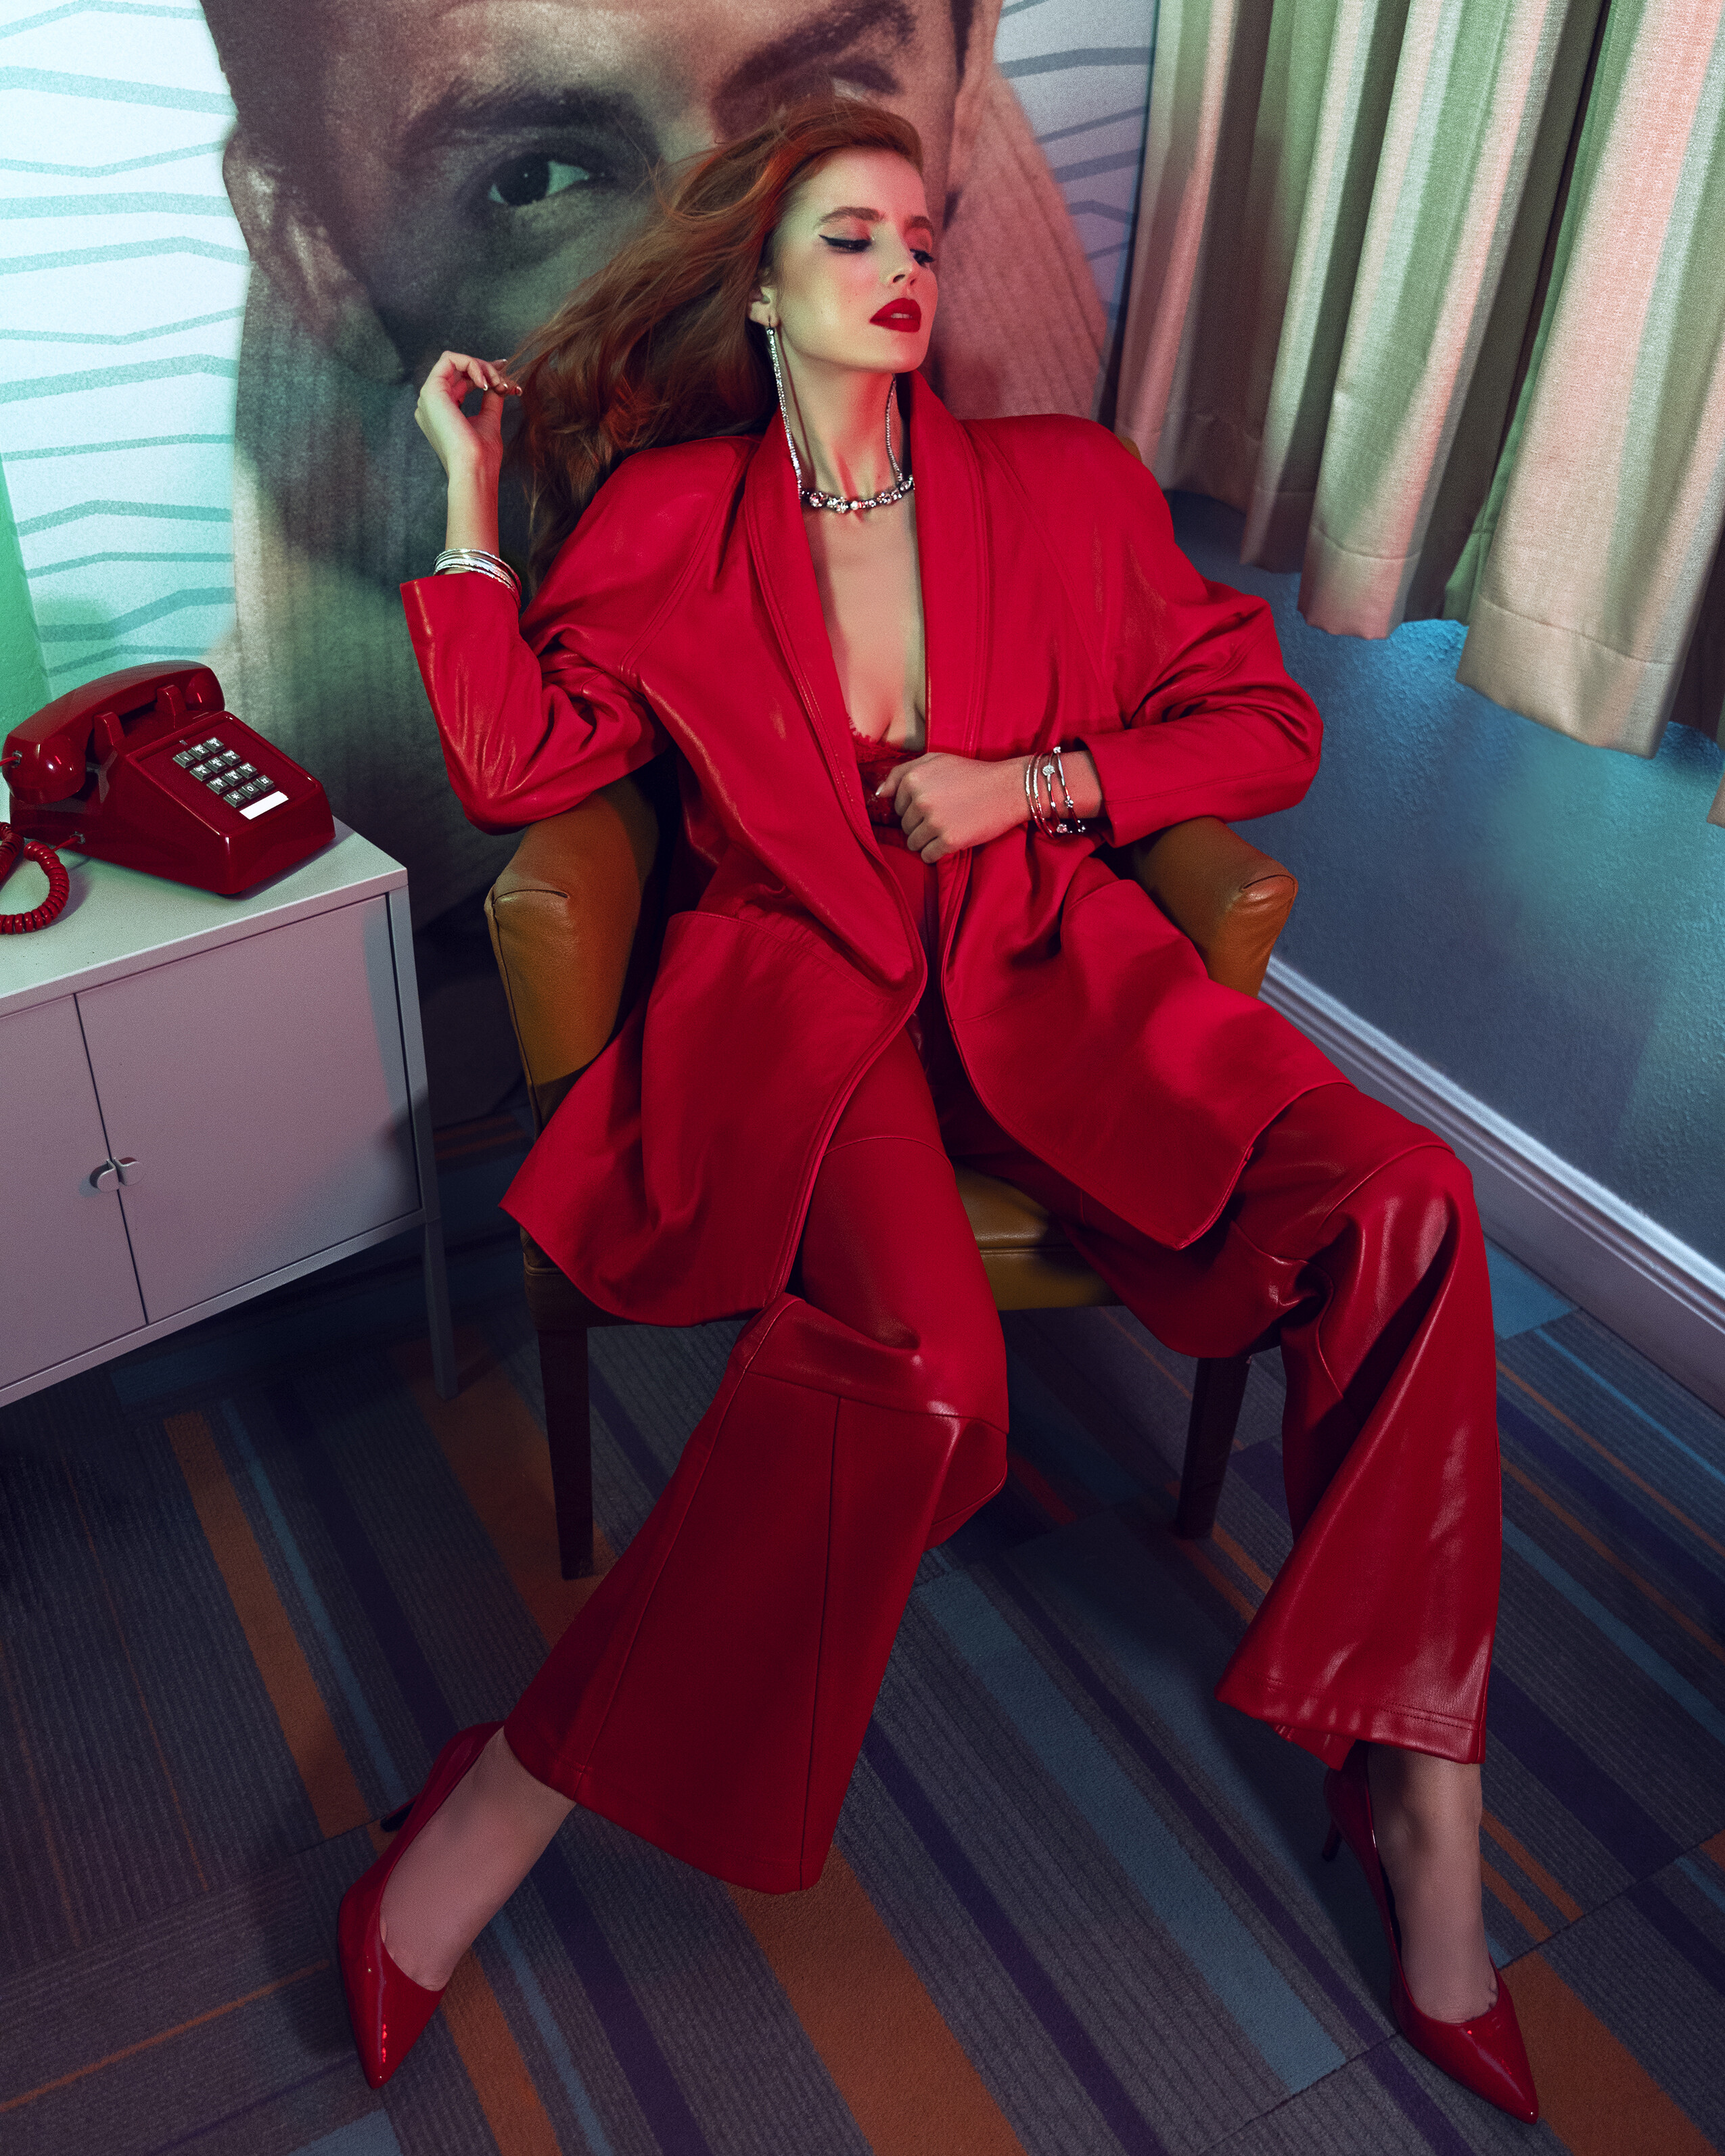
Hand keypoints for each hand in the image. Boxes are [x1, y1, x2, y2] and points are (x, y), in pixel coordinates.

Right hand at [413, 350, 519, 477]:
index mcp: (441, 412)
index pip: (459, 381)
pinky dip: (471, 364)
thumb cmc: (482, 456)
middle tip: (505, 381)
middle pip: (457, 370)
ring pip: (454, 361)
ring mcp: (428, 397)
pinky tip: (485, 382)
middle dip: (486, 368)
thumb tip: (499, 384)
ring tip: (498, 383)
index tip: (504, 370)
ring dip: (481, 367)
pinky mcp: (431, 391)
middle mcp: (431, 404)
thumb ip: (490, 400)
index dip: (482, 371)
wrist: (474, 469)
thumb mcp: (489, 420)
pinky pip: (450, 359)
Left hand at [875, 751, 1028, 861]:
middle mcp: (920, 801)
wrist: (1007, 788)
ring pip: (913, 843)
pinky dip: (936, 852)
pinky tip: (951, 840)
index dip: (914, 808)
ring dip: (926, 840)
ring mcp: (934, 822)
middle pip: (905, 826)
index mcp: (913, 780)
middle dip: (920, 825)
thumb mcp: (935, 760)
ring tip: (946, 828)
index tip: (933, 804)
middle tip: (944, 816)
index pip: (897, 807)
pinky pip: (928, 856)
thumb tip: (880, 794)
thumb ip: (902, 773)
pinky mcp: (949, 841)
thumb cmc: (970, 773)